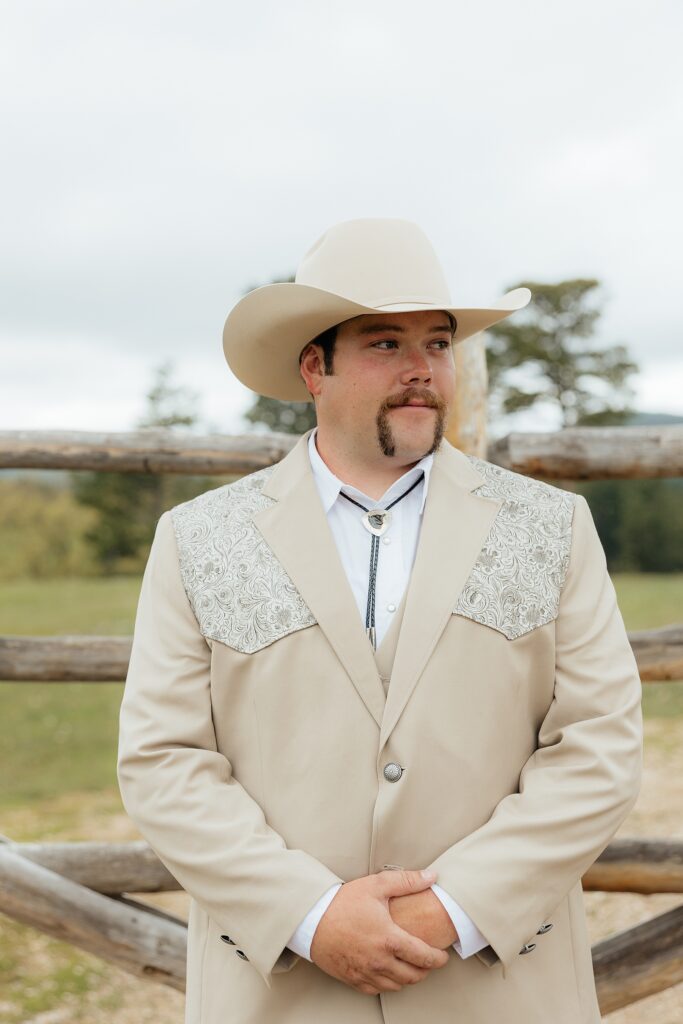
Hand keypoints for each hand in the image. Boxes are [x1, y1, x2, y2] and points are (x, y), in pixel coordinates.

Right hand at [310, 868, 449, 995]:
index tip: (443, 956)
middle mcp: (379, 961)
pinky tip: (388, 972)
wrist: (311, 919)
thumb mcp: (376, 885)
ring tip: (410, 965)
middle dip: (426, 970)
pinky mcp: (352, 979)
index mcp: (389, 939)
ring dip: (408, 978)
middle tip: (429, 960)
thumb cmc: (342, 902)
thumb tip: (432, 877)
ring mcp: (365, 973)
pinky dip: (388, 984)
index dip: (439, 959)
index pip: (424, 957)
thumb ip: (407, 881)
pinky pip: (377, 989)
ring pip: (397, 986)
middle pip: (413, 976)